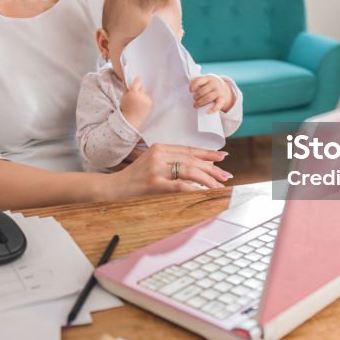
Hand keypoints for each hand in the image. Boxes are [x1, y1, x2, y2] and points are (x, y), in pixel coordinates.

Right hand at [106, 143, 232, 197]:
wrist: (114, 188)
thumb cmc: (134, 177)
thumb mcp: (151, 162)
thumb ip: (170, 161)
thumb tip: (195, 168)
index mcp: (160, 147)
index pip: (189, 150)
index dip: (207, 153)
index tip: (222, 157)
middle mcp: (159, 155)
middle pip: (192, 160)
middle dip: (212, 168)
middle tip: (225, 175)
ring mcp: (156, 169)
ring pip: (189, 171)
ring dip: (207, 179)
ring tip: (218, 186)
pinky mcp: (154, 184)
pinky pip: (179, 185)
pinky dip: (194, 189)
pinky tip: (203, 192)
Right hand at [120, 77, 152, 129]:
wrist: (131, 120)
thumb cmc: (125, 109)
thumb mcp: (123, 97)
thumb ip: (127, 88)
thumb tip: (128, 80)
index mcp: (133, 93)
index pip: (137, 82)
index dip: (137, 80)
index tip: (137, 79)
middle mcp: (141, 95)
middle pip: (142, 87)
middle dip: (139, 90)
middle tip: (134, 96)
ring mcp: (147, 100)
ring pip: (145, 93)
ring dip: (143, 95)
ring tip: (138, 102)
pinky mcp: (150, 104)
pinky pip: (148, 98)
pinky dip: (145, 100)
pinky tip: (141, 105)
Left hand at [189, 75, 234, 112]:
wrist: (224, 88)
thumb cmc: (211, 85)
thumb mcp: (206, 81)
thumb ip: (199, 83)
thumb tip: (190, 91)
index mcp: (208, 78)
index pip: (198, 81)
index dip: (192, 86)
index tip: (190, 91)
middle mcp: (214, 84)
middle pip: (202, 91)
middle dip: (196, 97)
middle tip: (194, 99)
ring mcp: (219, 91)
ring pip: (208, 98)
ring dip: (200, 103)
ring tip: (196, 105)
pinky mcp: (223, 99)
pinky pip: (218, 104)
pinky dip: (213, 109)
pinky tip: (208, 111)